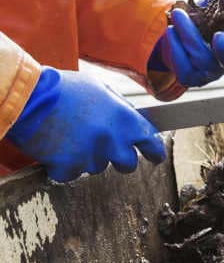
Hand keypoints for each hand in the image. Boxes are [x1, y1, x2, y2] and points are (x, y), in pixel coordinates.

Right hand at [6, 67, 165, 182]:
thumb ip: (121, 108)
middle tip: (107, 149)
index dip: (155, 152)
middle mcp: (113, 140)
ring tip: (71, 136)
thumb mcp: (100, 89)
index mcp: (125, 119)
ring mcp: (91, 156)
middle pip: (128, 164)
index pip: (152, 143)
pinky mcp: (69, 167)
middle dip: (121, 160)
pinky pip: (72, 173)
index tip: (155, 157)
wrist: (28, 97)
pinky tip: (57, 146)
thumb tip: (134, 119)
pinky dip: (65, 164)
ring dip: (88, 157)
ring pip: (98, 167)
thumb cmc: (64, 89)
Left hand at [148, 0, 223, 87]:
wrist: (176, 32)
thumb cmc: (203, 18)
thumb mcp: (217, 2)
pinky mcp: (190, 76)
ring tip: (179, 14)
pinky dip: (176, 46)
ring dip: (191, 35)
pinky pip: (183, 66)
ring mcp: (209, 72)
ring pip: (203, 59)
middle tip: (220, 36)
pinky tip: (171, 31)